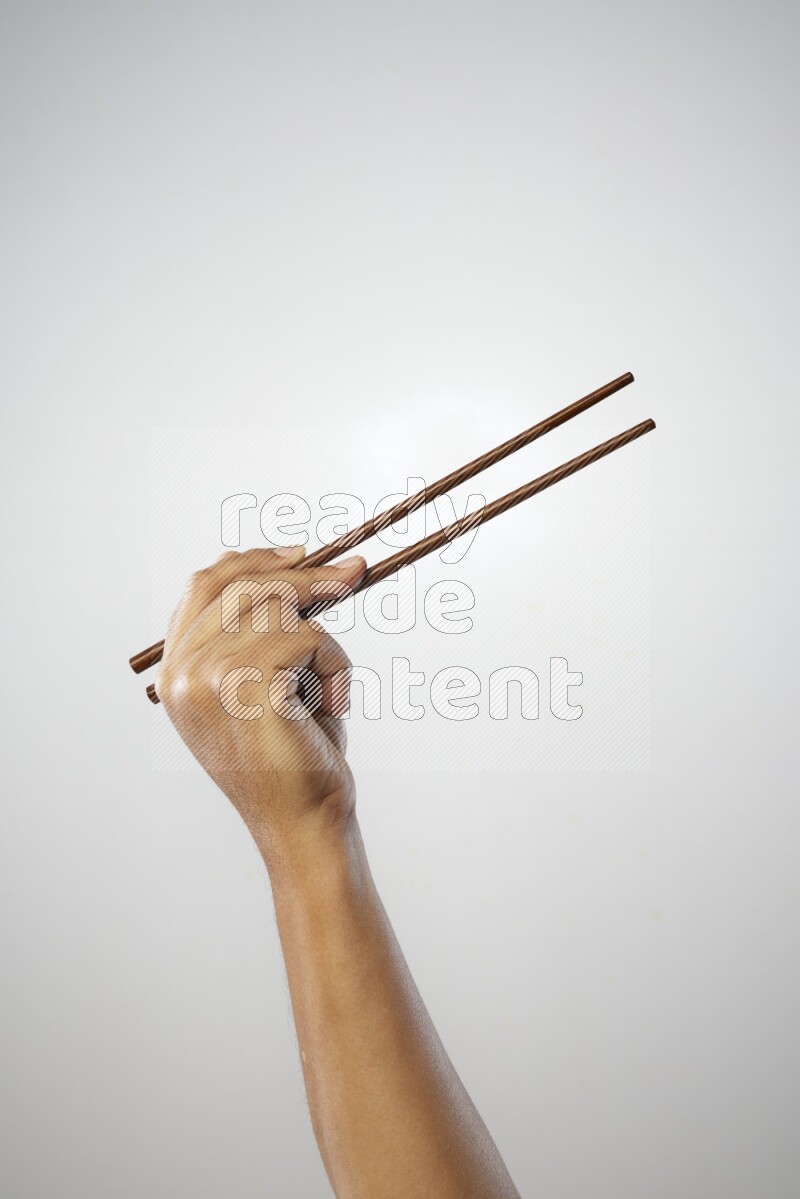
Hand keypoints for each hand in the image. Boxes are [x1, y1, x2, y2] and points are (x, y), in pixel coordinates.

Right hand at [155, 546, 366, 862]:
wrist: (303, 822)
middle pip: (243, 585)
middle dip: (306, 576)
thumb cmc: (294, 757)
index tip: (303, 555)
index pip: (206, 585)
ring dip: (325, 645)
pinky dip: (335, 666)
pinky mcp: (244, 685)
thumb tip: (303, 563)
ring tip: (329, 690)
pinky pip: (308, 638)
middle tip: (356, 572)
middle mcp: (180, 672)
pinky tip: (331, 706)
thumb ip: (261, 631)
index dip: (255, 560)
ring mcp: (206, 678)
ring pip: (282, 610)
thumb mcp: (267, 683)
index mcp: (176, 670)